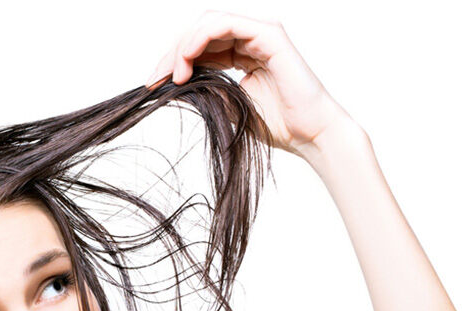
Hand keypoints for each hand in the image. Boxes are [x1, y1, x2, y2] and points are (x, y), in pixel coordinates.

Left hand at [144, 10, 356, 159]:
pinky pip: (226, 24)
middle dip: (173, 52)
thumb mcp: (230, 105)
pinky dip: (200, 39)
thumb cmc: (279, 125)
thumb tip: (174, 84)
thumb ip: (207, 89)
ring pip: (209, 23)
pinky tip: (187, 61)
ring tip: (174, 74)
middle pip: (200, 31)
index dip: (173, 60)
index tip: (153, 83)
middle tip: (155, 78)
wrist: (310, 135)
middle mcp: (251, 38)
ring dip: (183, 46)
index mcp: (243, 52)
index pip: (200, 45)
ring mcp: (261, 33)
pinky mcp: (270, 35)